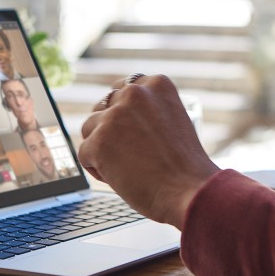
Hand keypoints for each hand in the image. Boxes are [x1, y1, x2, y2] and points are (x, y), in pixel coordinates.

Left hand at [79, 74, 219, 229]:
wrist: (190, 191)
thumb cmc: (184, 166)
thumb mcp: (173, 121)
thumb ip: (147, 111)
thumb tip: (117, 116)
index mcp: (157, 84)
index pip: (125, 88)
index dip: (124, 112)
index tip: (132, 131)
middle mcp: (134, 93)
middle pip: (103, 106)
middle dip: (110, 129)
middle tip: (129, 153)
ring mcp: (115, 116)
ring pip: (89, 129)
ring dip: (102, 148)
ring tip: (128, 167)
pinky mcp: (99, 141)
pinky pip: (84, 154)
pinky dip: (97, 170)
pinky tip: (122, 178)